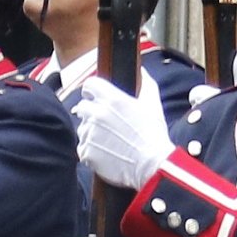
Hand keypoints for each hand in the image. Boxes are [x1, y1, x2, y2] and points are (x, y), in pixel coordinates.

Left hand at [77, 77, 172, 191]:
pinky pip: (82, 148)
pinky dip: (91, 151)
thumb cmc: (154, 135)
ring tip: (109, 142)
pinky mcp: (87, 152)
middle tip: (105, 124)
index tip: (95, 98)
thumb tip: (142, 71)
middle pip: (82, 107)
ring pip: (82, 129)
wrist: (152, 166)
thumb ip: (146, 83)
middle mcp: (98, 113)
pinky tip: (106, 153)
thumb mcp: (153, 104)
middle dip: (91, 113)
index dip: (91, 91)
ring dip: (91, 133)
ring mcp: (90, 133)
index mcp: (113, 99)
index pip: (89, 85)